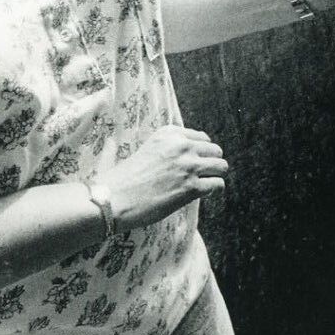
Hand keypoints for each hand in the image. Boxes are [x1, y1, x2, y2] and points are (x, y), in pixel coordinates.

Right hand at [95, 125, 227, 228]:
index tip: (194, 162)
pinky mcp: (191, 188)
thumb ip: (156, 145)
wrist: (113, 199)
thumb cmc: (120, 179)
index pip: (202, 138)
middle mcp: (181, 146)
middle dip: (210, 163)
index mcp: (169, 134)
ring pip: (221, 166)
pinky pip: (218, 185)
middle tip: (202, 174)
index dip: (200, 152)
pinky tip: (205, 194)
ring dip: (215, 175)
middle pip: (215, 150)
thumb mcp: (138, 149)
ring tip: (205, 184)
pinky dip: (214, 190)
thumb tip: (136, 144)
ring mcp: (188, 166)